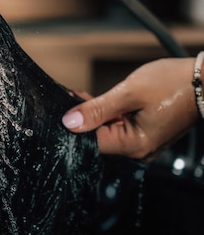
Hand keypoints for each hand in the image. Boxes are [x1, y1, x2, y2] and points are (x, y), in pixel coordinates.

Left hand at [62, 58, 199, 161]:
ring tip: (80, 95)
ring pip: (105, 130)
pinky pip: (116, 126)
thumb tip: (69, 122)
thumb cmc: (173, 84)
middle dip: (81, 117)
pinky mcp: (143, 133)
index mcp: (134, 145)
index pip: (91, 141)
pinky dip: (105, 113)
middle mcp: (137, 150)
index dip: (73, 124)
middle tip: (70, 96)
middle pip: (97, 137)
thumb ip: (97, 109)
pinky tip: (95, 99)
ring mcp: (141, 142)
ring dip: (92, 113)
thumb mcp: (128, 93)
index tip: (61, 105)